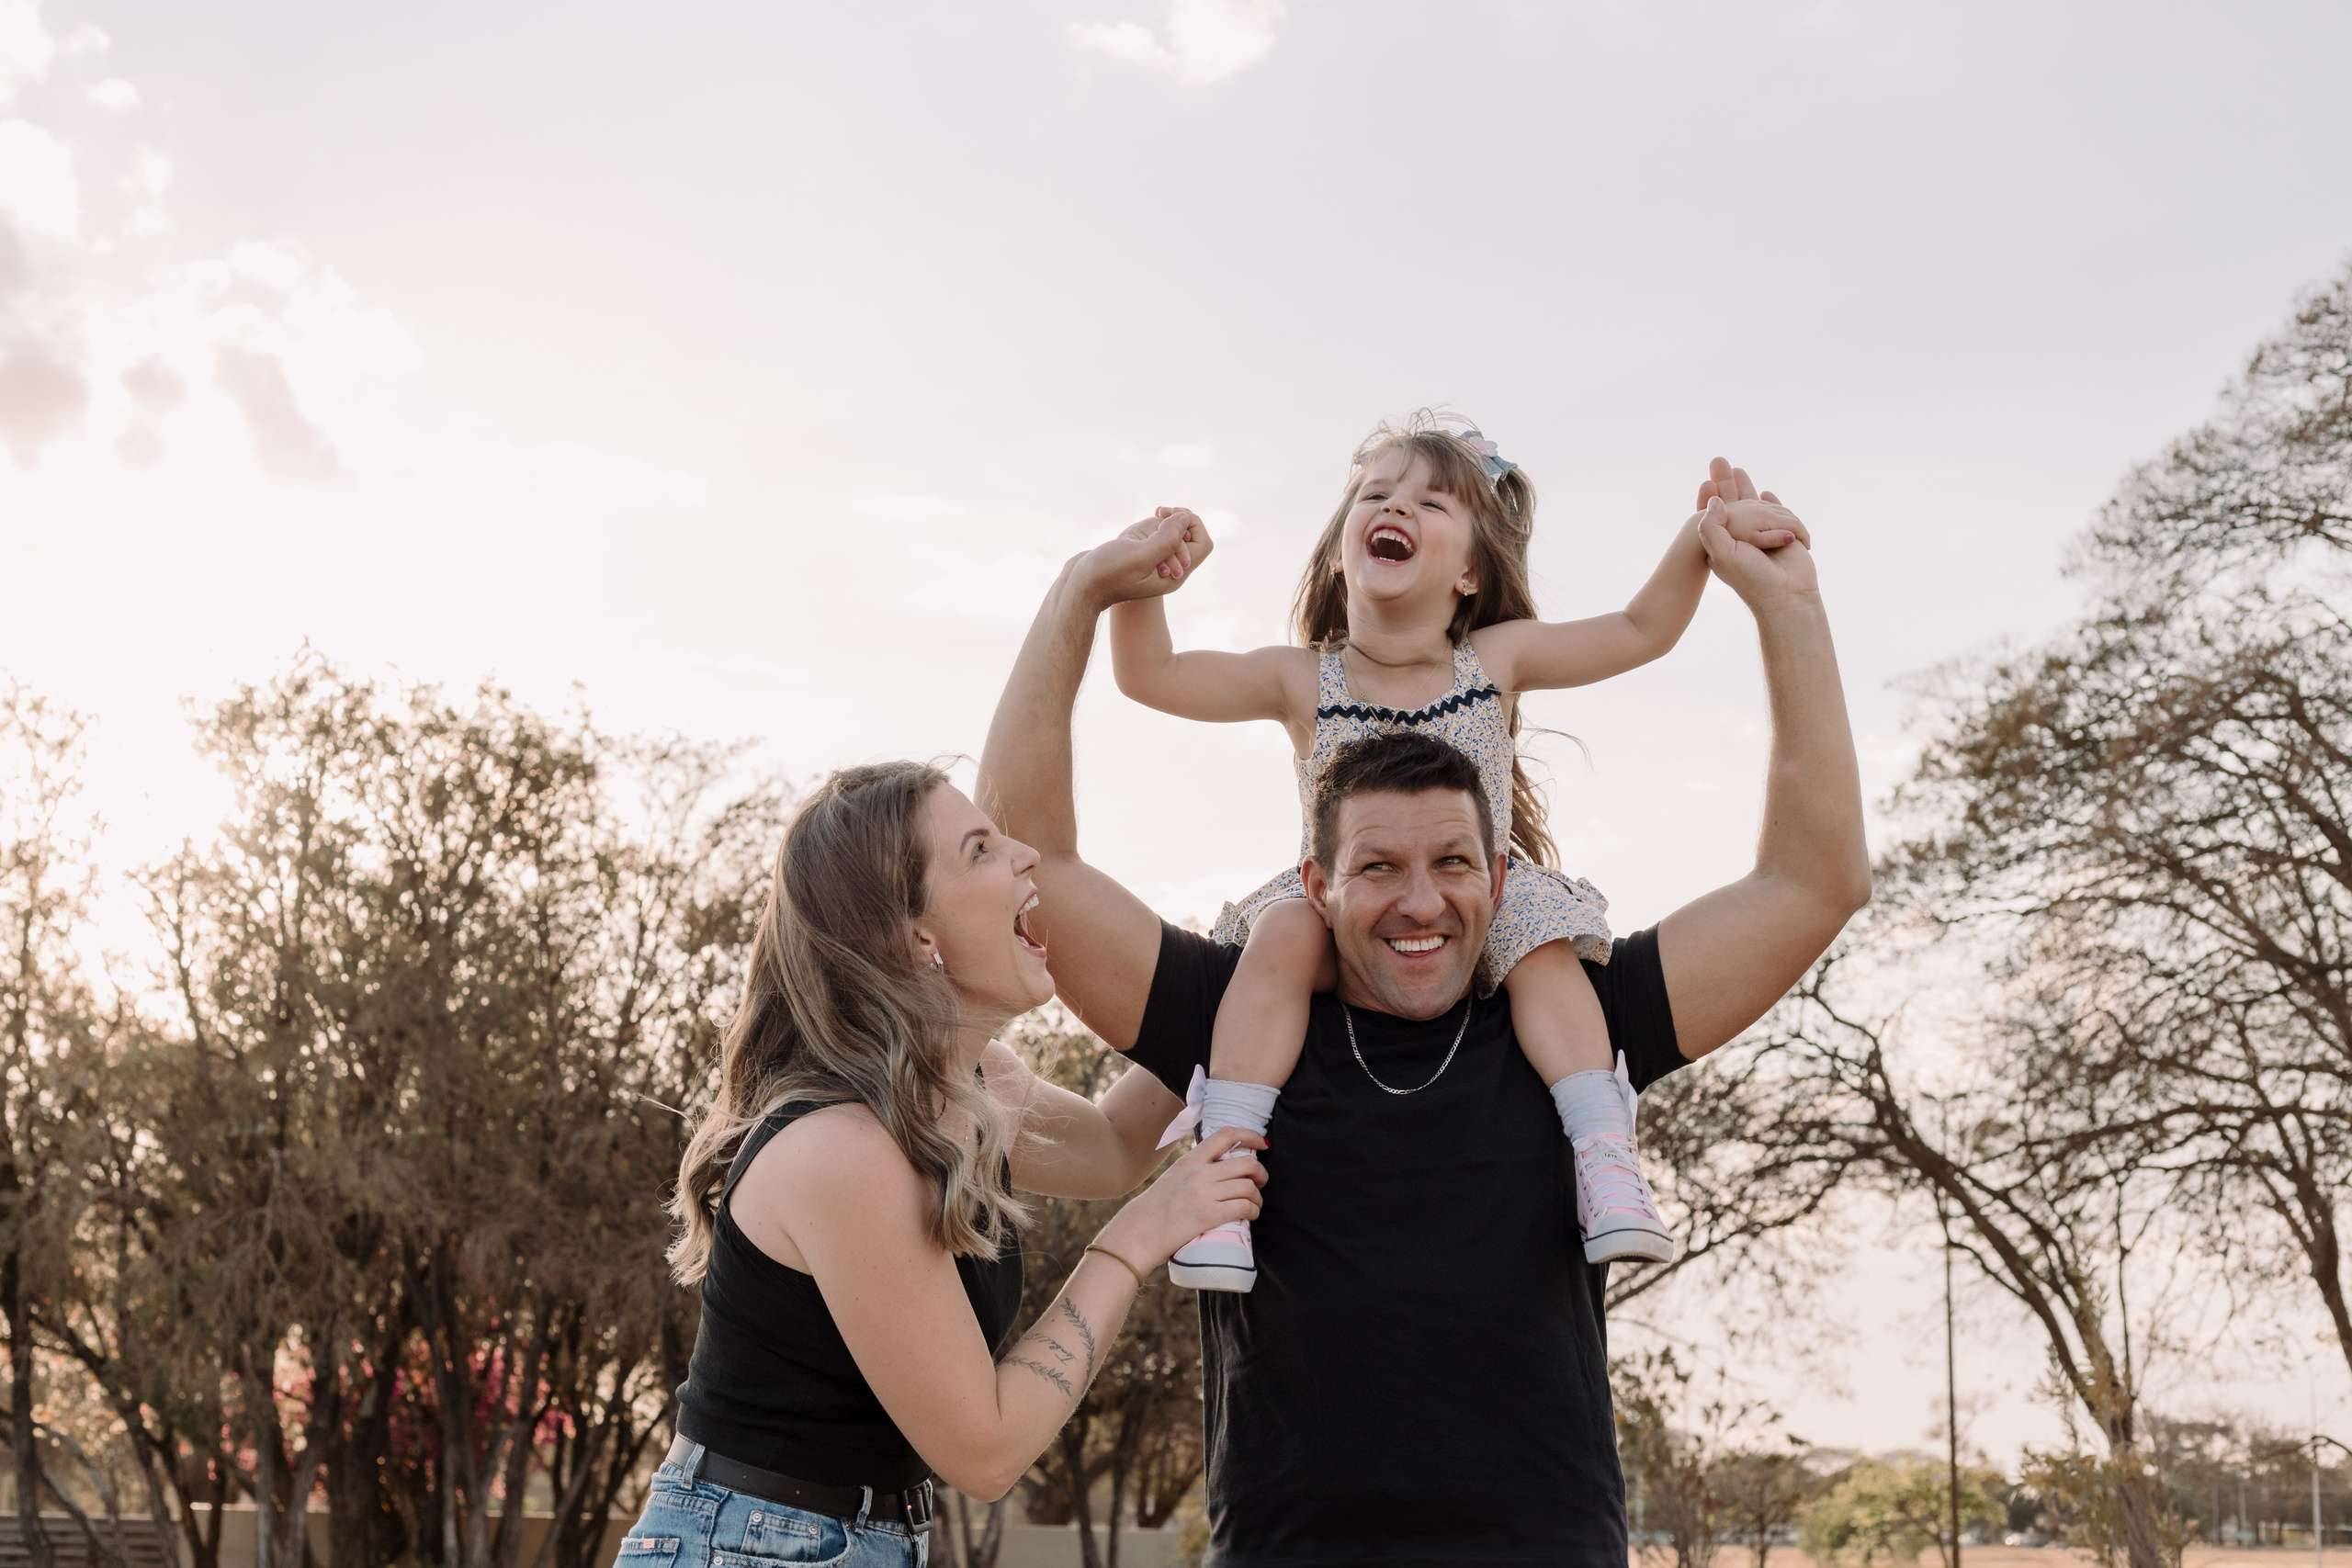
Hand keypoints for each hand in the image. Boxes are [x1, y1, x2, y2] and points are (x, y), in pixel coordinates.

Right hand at [1069, 508, 1215, 609]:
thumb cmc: (1107, 573)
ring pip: (1174, 534)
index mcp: (1175, 576)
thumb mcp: (1140, 555)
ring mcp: (1154, 564)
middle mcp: (1169, 571)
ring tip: (1153, 514)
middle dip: (1180, 519)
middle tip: (1160, 511)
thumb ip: (1167, 538)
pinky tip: (1141, 525)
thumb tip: (1185, 518)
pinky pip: (1158, 536)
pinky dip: (1154, 526)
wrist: (1080, 585)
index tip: (1170, 516)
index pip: (1202, 544)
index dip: (1192, 524)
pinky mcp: (1141, 557)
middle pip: (1191, 538)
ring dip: (1166, 521)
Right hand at [1098, 1125, 1265, 1268]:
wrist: (1139, 1232)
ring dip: (1257, 1197)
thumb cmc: (1155, 1210)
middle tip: (1260, 1182)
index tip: (1262, 1143)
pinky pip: (1243, 1207)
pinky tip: (1249, 1215)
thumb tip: (1220, 1169)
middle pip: (1247, 1163)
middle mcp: (1198, 1173)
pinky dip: (1253, 1211)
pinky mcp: (1208, 1215)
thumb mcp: (1173, 1178)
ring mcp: (1204, 1194)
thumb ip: (1195, 1170)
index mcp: (1189, 1160)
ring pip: (1248, 1187)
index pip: (1226, 1135)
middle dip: (1261, 1173)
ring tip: (1254, 1204)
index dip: (1250, 1135)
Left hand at [1695, 457, 1818, 609]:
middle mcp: (1745, 537)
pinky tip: (1767, 494)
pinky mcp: (1788, 534)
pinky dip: (1775, 504)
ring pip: (1759, 507)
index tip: (1704, 481)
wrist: (1786, 595)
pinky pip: (1781, 513)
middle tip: (1717, 461)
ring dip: (1749, 491)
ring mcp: (1767, 535)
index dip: (1711, 498)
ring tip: (1737, 471)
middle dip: (1727, 482)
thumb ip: (1712, 527)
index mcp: (1726, 542)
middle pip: (1736, 503)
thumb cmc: (1751, 577)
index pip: (1716, 515)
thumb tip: (1714, 500)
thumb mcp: (1722, 553)